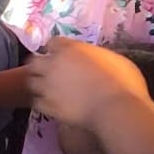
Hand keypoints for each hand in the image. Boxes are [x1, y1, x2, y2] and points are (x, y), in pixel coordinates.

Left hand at [27, 38, 148, 129]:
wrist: (115, 110)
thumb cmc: (123, 82)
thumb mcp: (115, 60)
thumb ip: (98, 57)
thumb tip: (96, 61)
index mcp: (69, 49)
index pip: (53, 42)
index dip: (57, 49)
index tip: (62, 55)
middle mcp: (53, 65)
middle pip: (33, 60)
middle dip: (39, 65)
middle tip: (49, 73)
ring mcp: (47, 86)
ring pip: (30, 82)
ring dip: (38, 84)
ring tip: (47, 90)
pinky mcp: (47, 106)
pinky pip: (36, 103)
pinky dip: (42, 103)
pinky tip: (51, 106)